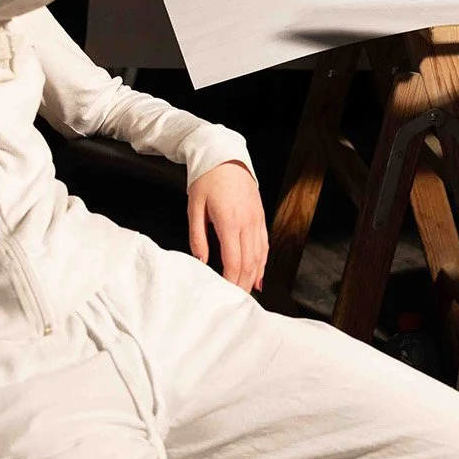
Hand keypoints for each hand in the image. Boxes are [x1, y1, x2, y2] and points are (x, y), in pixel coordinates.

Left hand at [189, 161, 268, 289]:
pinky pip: (265, 244)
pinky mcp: (261, 216)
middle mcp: (248, 222)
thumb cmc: (206, 180)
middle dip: (243, 284)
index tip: (225, 294)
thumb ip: (197, 236)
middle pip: (250, 262)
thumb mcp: (194, 207)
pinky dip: (263, 262)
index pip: (233, 260)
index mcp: (230, 221)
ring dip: (255, 276)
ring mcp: (257, 219)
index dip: (231, 280)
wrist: (225, 156)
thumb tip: (201, 261)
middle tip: (236, 302)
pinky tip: (259, 275)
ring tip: (247, 293)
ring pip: (260, 255)